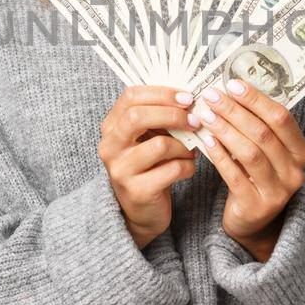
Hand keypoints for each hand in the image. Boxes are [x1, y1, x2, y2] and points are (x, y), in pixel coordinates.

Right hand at [97, 86, 199, 248]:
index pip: (130, 97)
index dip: (162, 93)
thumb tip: (189, 96)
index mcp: (111, 127)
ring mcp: (121, 170)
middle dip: (173, 115)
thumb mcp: (147, 137)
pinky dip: (187, 166)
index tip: (187, 97)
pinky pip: (172, 170)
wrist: (141, 211)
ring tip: (191, 150)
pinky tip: (188, 167)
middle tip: (195, 120)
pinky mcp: (137, 191)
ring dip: (184, 146)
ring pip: (160, 145)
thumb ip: (159, 116)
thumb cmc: (149, 166)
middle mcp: (110, 147)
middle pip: (138, 117)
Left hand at [195, 78, 304, 262]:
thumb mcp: (265, 152)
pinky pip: (234, 175)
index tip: (233, 83)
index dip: (257, 99)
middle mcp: (294, 172)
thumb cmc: (256, 177)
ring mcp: (277, 192)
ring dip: (225, 130)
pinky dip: (218, 156)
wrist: (253, 222)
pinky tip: (205, 140)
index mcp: (301, 152)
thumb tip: (232, 89)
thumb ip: (257, 126)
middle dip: (235, 111)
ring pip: (249, 153)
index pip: (282, 118)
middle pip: (264, 133)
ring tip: (205, 115)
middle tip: (212, 95)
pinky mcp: (256, 206)